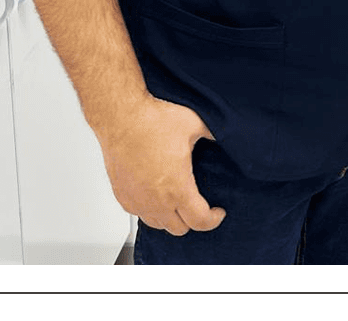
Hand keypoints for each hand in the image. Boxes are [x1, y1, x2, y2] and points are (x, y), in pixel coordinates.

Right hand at [96, 95, 225, 234]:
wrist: (121, 117)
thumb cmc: (153, 121)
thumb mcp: (194, 124)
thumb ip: (214, 134)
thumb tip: (225, 135)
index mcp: (177, 188)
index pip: (199, 221)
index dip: (213, 220)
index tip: (218, 212)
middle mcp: (155, 201)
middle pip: (179, 229)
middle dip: (193, 220)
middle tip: (200, 205)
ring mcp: (136, 200)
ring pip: (158, 225)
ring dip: (171, 218)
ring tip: (179, 201)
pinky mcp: (122, 195)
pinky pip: (139, 214)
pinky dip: (151, 210)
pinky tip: (157, 195)